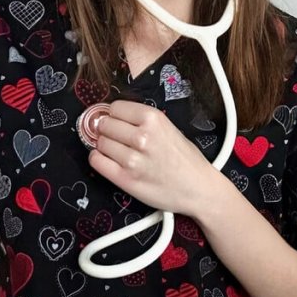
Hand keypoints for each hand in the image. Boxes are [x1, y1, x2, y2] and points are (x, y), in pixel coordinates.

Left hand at [87, 100, 218, 218]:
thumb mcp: (169, 128)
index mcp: (154, 119)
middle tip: (117, 137)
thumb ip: (142, 121)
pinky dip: (98, 159)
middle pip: (105, 124)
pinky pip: (97, 162)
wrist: (198, 189)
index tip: (118, 121)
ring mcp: (132, 159)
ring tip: (118, 151)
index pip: (115, 108)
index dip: (115, 115)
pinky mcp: (125, 179)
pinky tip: (109, 161)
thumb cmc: (186, 159)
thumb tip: (111, 116)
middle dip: (108, 129)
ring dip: (104, 146)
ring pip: (100, 143)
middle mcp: (142, 137)